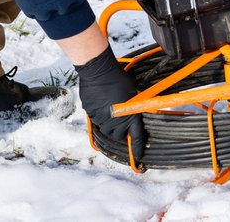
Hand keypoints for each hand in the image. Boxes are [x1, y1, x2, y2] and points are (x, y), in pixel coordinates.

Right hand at [76, 46, 145, 160]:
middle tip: (123, 122)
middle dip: (122, 132)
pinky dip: (100, 117)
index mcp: (129, 117)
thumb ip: (135, 107)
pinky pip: (96, 121)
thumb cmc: (119, 80)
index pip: (136, 137)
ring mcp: (101, 119)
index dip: (138, 148)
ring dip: (110, 125)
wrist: (99, 71)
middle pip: (119, 136)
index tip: (139, 157)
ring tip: (113, 111)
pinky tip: (103, 106)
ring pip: (106, 129)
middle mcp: (114, 122)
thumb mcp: (134, 94)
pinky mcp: (90, 114)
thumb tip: (137, 113)